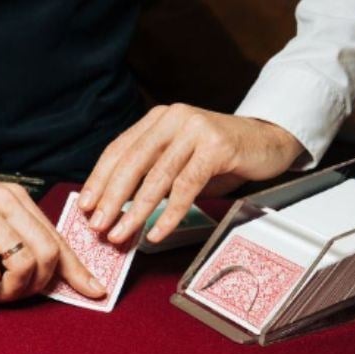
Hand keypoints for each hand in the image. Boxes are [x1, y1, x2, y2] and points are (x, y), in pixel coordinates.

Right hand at [0, 166, 105, 302]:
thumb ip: (14, 237)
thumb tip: (45, 273)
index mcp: (17, 198)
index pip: (58, 238)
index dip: (77, 270)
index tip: (93, 292)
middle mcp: (5, 202)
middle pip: (47, 255)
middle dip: (35, 287)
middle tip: (12, 296)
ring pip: (21, 266)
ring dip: (8, 293)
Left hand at [78, 104, 304, 244]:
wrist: (269, 140)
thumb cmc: (219, 155)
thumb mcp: (179, 158)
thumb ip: (151, 172)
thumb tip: (114, 206)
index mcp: (157, 120)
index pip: (119, 150)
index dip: (99, 179)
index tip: (85, 206)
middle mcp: (173, 118)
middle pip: (132, 163)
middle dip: (111, 199)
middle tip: (98, 226)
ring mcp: (196, 130)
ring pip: (157, 177)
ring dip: (136, 211)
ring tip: (121, 235)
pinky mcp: (217, 147)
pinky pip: (186, 186)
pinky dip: (169, 214)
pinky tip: (156, 232)